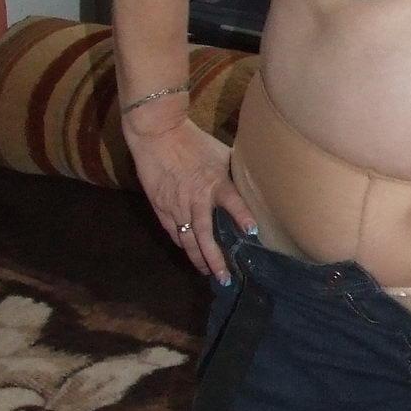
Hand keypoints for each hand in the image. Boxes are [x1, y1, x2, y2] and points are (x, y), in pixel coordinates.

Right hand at [122, 119, 256, 281]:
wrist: (157, 134)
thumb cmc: (193, 141)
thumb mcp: (220, 153)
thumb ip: (232, 173)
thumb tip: (250, 183)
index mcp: (214, 182)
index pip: (232, 202)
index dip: (242, 216)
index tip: (252, 232)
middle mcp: (195, 199)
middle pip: (205, 236)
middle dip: (215, 259)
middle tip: (224, 277)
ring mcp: (176, 206)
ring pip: (187, 240)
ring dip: (198, 258)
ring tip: (207, 272)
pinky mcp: (161, 206)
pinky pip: (173, 231)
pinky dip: (182, 244)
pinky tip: (189, 252)